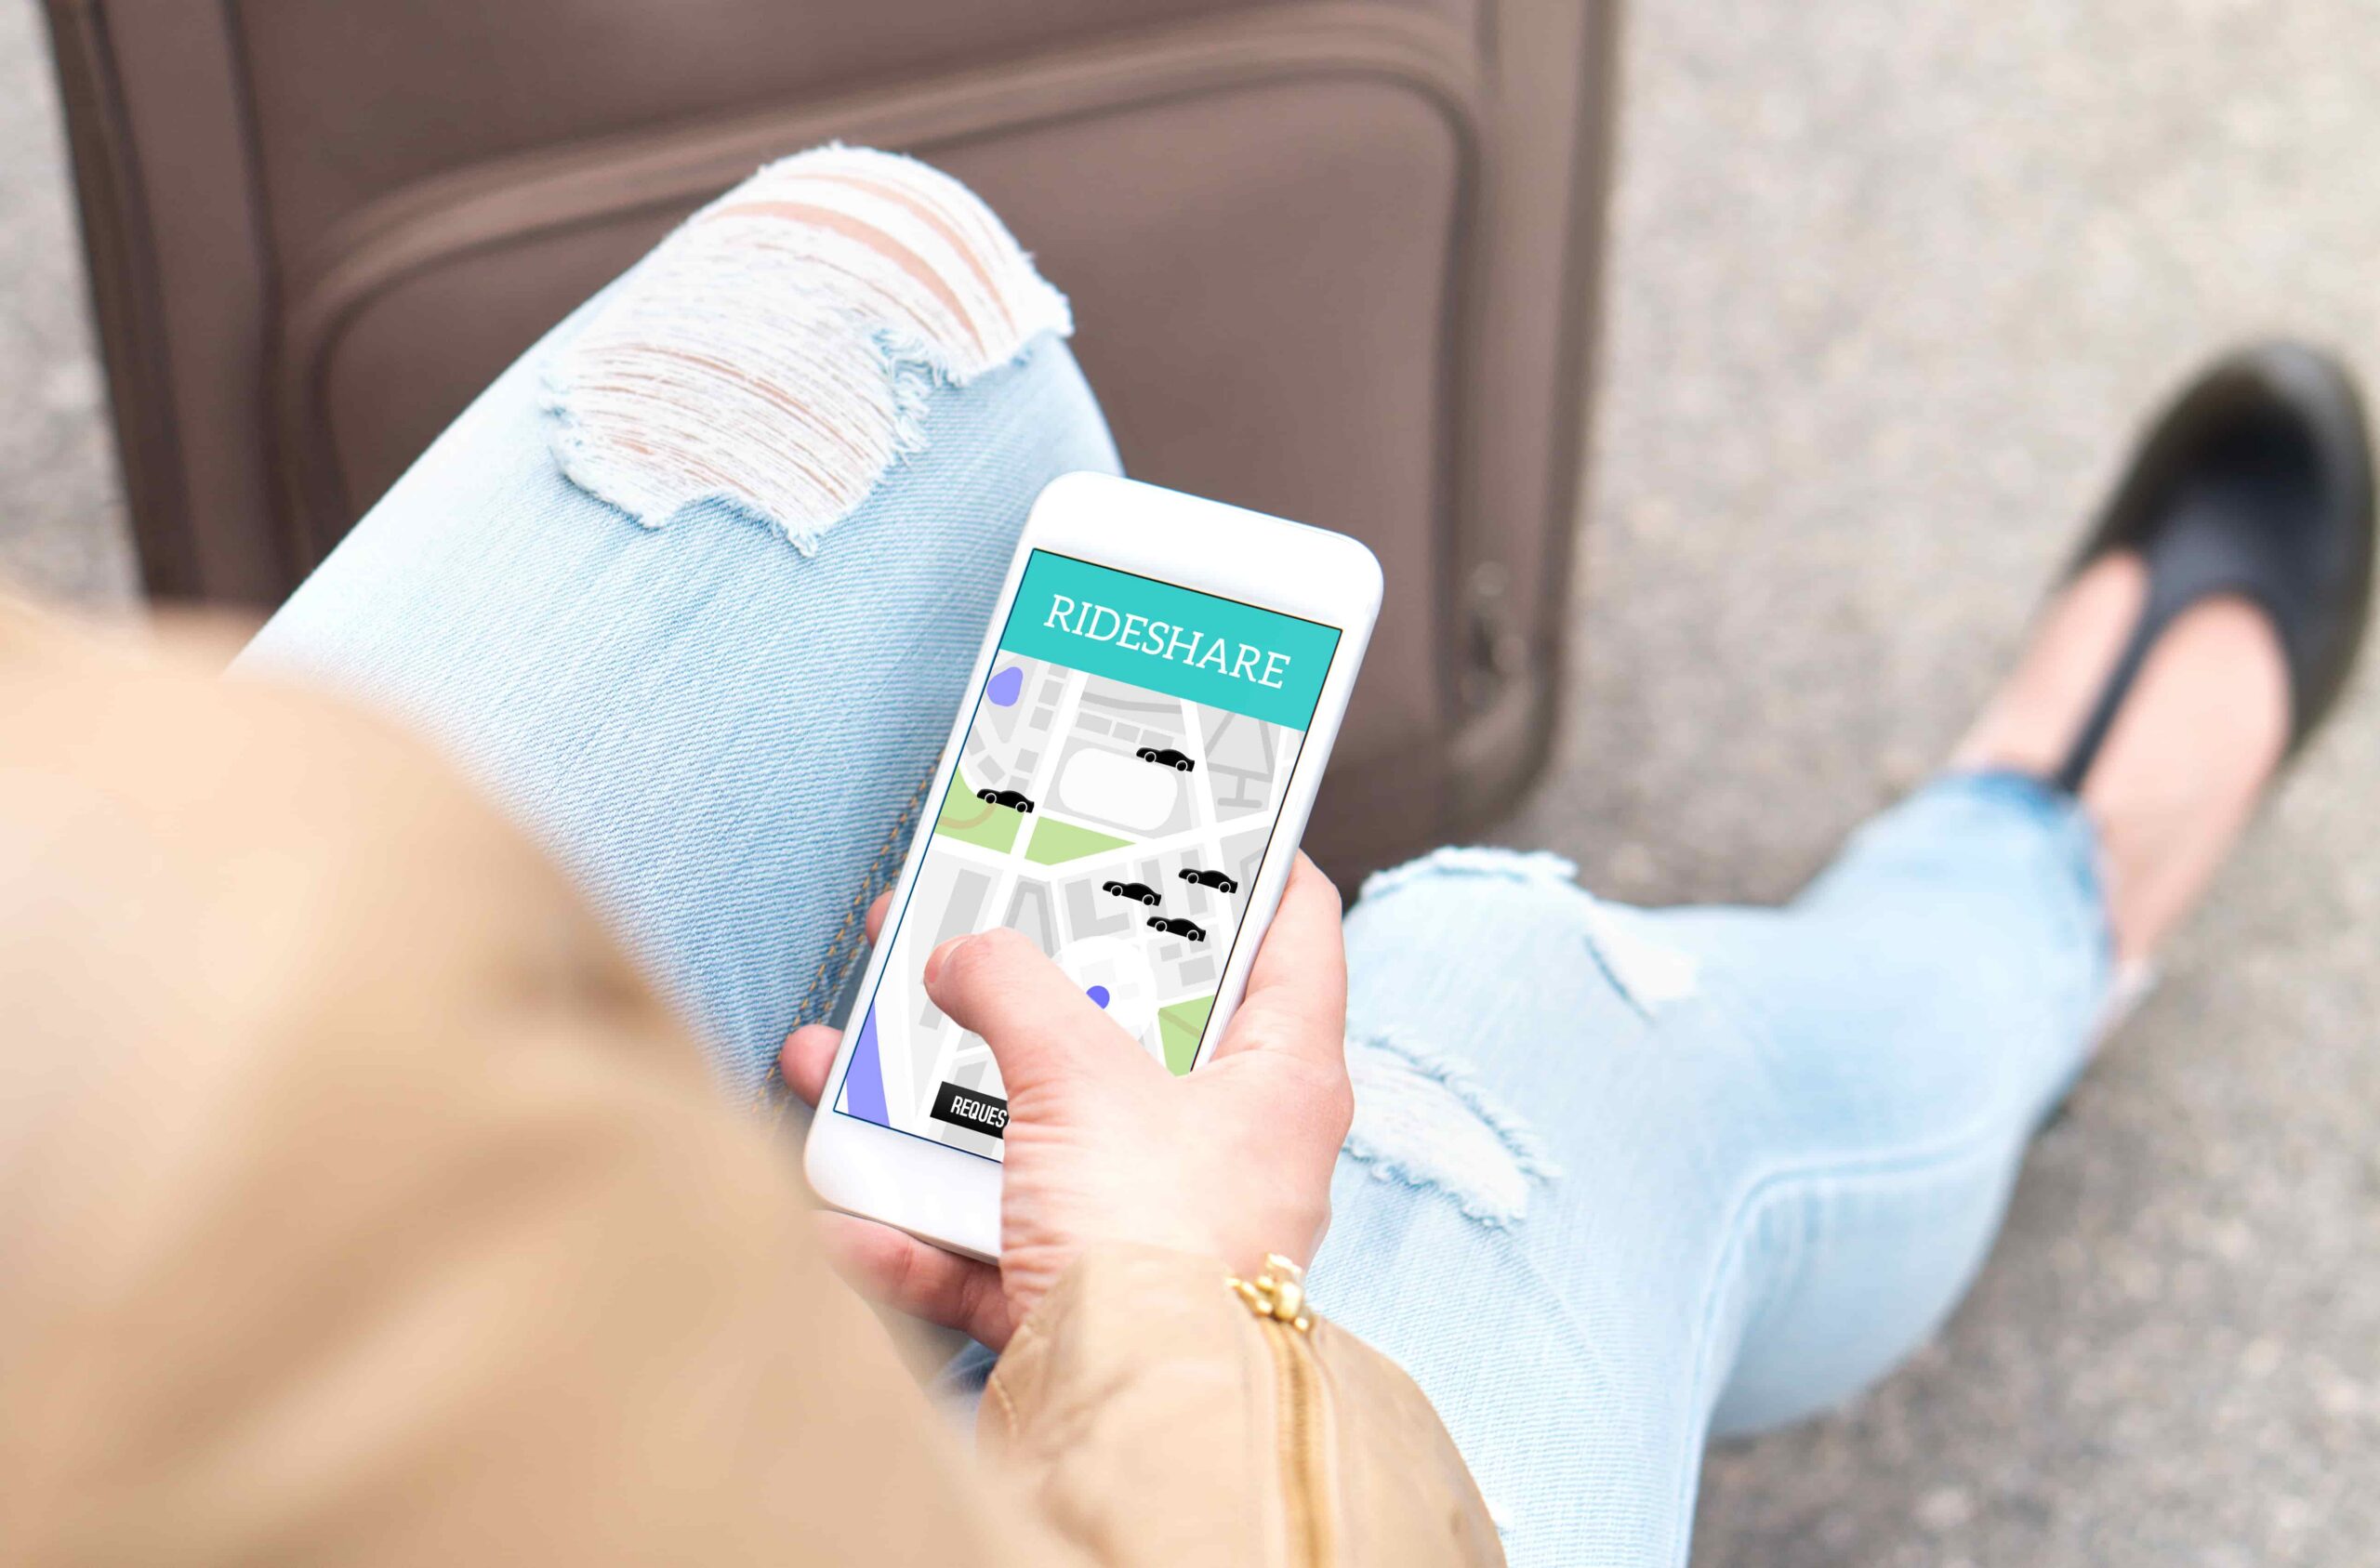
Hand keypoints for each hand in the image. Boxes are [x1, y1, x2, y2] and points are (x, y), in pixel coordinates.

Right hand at [781, 852, 1350, 1348]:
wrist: (1127, 1421)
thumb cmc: (1156, 1244)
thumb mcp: (1080, 1076)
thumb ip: (1014, 989)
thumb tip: (962, 953)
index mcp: (1281, 1074)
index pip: (1295, 929)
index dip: (1248, 859)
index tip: (1192, 813)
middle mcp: (1229, 1144)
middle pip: (1129, 1027)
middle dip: (1030, 979)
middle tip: (969, 918)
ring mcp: (1151, 1222)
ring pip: (1034, 1132)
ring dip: (933, 1102)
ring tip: (850, 1053)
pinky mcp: (1083, 1296)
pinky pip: (987, 1242)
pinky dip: (916, 1228)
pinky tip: (849, 1208)